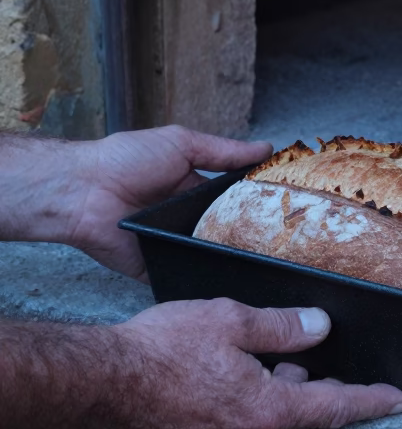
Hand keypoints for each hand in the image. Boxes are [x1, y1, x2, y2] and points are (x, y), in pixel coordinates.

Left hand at [70, 126, 271, 279]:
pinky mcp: (156, 267)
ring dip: (228, 259)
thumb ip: (223, 151)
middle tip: (285, 246)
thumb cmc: (127, 160)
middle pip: (226, 232)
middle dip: (249, 237)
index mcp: (192, 188)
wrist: (83, 191)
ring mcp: (172, 245)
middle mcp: (185, 218)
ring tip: (265, 268)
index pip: (233, 199)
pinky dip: (200, 280)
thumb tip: (265, 148)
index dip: (258, 204)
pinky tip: (228, 284)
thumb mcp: (181, 144)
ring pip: (209, 257)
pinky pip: (184, 278)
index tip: (290, 210)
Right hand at [101, 299, 401, 428]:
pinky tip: (227, 383)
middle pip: (301, 417)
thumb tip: (318, 328)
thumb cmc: (159, 349)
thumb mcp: (229, 320)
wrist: (99, 384)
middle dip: (314, 391)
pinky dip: (246, 411)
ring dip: (276, 399)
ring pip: (267, 426)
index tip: (398, 400)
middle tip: (317, 365)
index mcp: (267, 410)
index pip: (335, 406)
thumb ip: (281, 327)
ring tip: (267, 365)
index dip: (371, 401)